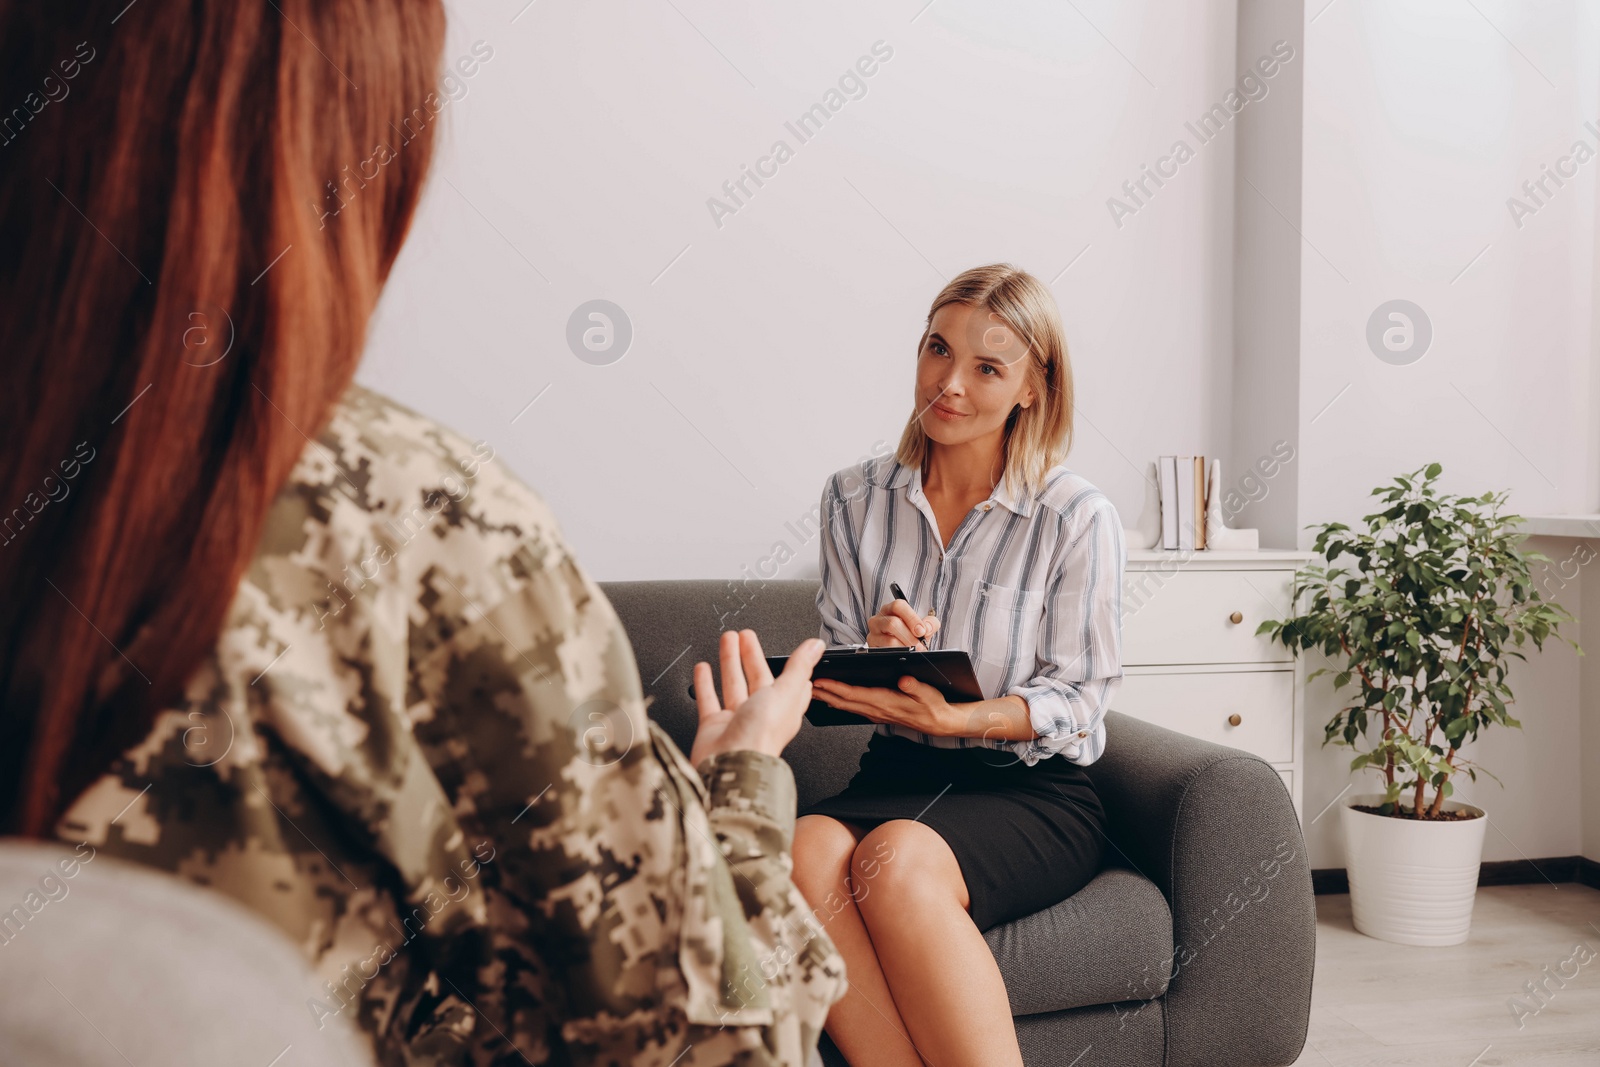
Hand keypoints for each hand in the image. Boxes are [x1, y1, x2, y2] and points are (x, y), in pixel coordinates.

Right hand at [689, 630, 825, 764]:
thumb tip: (816, 646)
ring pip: (734, 684)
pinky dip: (706, 683)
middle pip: (757, 677)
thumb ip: (799, 667)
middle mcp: (761, 714)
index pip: (790, 682)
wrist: (730, 765)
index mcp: (784, 707)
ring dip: (730, 661)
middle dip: (751, 654)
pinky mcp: (714, 726)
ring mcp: (737, 720)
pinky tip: (703, 669)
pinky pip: (709, 699)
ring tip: (726, 640)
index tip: (787, 652)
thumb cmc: (761, 737)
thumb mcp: (785, 693)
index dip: (789, 666)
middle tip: (744, 635)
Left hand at [810, 675, 954, 734]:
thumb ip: (916, 687)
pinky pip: (853, 709)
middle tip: (803, 682)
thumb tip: (904, 679)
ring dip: (827, 698)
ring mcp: (876, 713)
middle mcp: (877, 709)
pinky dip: (839, 704)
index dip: (835, 687)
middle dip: (823, 692)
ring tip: (811, 689)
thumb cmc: (934, 706)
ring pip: (846, 706)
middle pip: (844, 700)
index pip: (854, 693)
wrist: (941, 723)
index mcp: (886, 701)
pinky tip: (831, 699)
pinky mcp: (878, 714)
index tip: (819, 680)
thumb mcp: (930, 694)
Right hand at [866, 599, 940, 650]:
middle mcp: (879, 619)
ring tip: (914, 650)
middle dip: (909, 636)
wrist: (904, 649)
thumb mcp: (923, 627)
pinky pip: (885, 652)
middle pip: (892, 623)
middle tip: (919, 644)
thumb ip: (930, 623)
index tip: (921, 630)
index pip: (898, 606)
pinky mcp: (872, 647)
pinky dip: (898, 654)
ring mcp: (873, 633)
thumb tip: (927, 628)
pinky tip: (904, 655)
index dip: (911, 618)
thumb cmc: (911, 634)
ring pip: (889, 640)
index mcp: (891, 609)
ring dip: (905, 647)